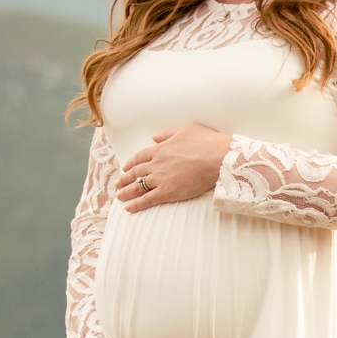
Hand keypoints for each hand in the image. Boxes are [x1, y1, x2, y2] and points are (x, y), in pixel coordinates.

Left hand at [116, 123, 232, 211]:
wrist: (218, 157)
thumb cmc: (206, 142)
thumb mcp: (185, 129)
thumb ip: (167, 133)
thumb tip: (155, 137)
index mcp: (160, 149)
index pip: (140, 157)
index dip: (131, 163)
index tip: (126, 167)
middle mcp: (156, 163)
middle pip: (135, 172)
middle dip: (125, 178)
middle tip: (118, 183)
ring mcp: (160, 178)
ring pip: (138, 186)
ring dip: (126, 192)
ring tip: (119, 196)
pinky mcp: (168, 192)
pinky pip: (148, 199)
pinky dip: (136, 204)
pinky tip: (129, 208)